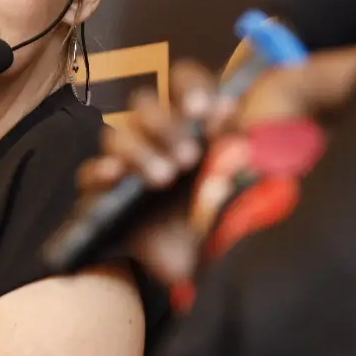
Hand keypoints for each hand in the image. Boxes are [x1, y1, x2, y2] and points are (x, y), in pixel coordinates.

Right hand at [76, 47, 355, 286]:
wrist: (199, 271)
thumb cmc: (225, 223)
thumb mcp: (248, 188)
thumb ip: (253, 159)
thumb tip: (264, 134)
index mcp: (191, 125)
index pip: (183, 84)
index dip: (192, 88)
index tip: (210, 113)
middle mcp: (157, 139)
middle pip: (146, 105)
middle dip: (167, 125)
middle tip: (190, 157)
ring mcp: (128, 165)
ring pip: (118, 133)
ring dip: (141, 150)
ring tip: (165, 177)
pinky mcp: (105, 195)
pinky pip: (91, 173)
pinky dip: (103, 171)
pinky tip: (117, 177)